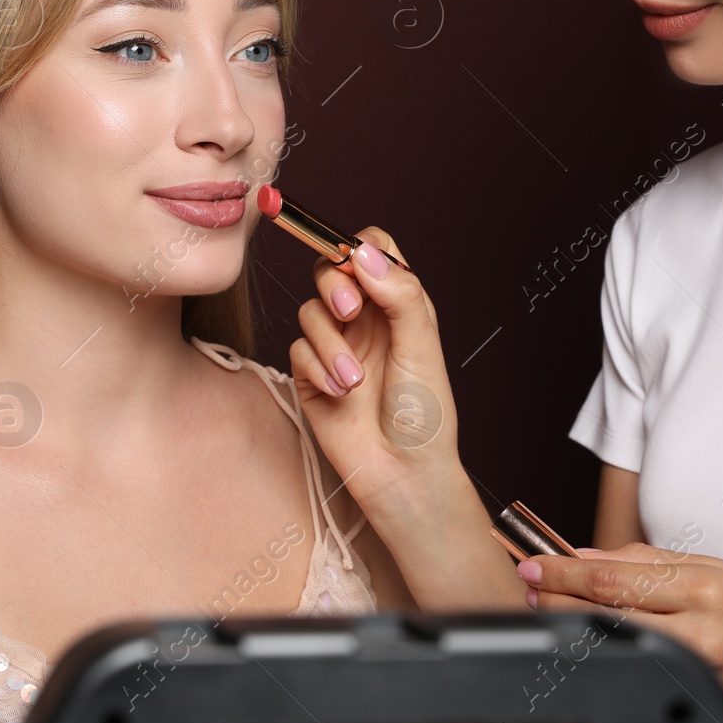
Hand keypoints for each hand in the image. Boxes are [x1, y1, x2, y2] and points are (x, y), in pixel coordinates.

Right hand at [286, 226, 456, 522]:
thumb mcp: (421, 347)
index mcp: (398, 305)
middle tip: (349, 313)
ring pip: (310, 312)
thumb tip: (363, 252)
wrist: (401, 474)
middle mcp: (367, 320)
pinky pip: (298, 350)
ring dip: (330, 345)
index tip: (354, 263)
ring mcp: (337, 345)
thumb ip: (399, 294)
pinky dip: (317, 370)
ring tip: (354, 381)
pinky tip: (340, 394)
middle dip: (334, 287)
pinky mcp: (311, 373)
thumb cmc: (424, 417)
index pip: (372, 250)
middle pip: (331, 271)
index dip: (357, 247)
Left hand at [520, 543, 722, 695]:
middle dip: (558, 598)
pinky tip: (594, 640)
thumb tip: (592, 556)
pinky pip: (644, 668)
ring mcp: (698, 670)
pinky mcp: (699, 696)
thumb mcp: (718, 568)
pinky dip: (613, 651)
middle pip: (607, 612)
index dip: (565, 571)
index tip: (534, 565)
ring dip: (575, 626)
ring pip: (618, 643)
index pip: (614, 576)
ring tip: (550, 609)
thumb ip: (652, 562)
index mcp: (703, 588)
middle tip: (529, 586)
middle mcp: (699, 631)